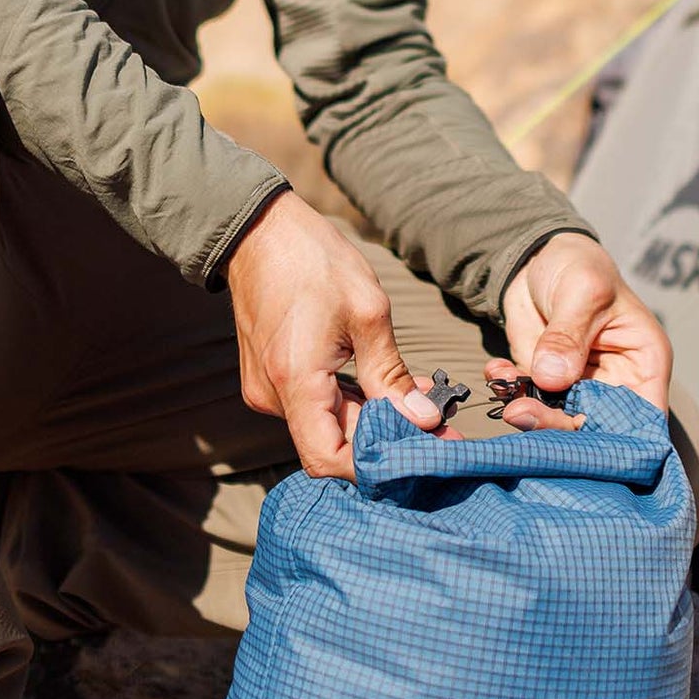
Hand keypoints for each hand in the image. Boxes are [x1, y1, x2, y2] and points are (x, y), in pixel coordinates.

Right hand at [226, 193, 443, 476]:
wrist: (259, 231)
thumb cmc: (313, 261)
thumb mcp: (367, 312)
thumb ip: (391, 374)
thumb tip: (423, 420)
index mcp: (295, 381)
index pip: (328, 459)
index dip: (374, 466)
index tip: (419, 454)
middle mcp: (273, 395)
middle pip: (332, 444)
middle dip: (386, 440)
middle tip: (440, 427)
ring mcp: (268, 388)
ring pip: (326, 425)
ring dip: (372, 418)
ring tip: (419, 399)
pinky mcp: (270, 378)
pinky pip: (314, 405)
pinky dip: (350, 401)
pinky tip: (385, 385)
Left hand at [491, 233, 671, 430]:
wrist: (542, 257)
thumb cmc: (580, 267)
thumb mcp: (582, 292)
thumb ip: (569, 335)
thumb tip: (552, 378)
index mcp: (643, 364)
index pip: (643, 418)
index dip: (620, 440)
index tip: (582, 439)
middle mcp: (615, 383)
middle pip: (596, 427)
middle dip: (559, 428)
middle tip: (522, 412)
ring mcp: (577, 385)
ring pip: (558, 420)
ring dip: (528, 412)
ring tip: (506, 392)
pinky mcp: (544, 381)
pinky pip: (527, 399)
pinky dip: (508, 391)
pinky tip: (496, 371)